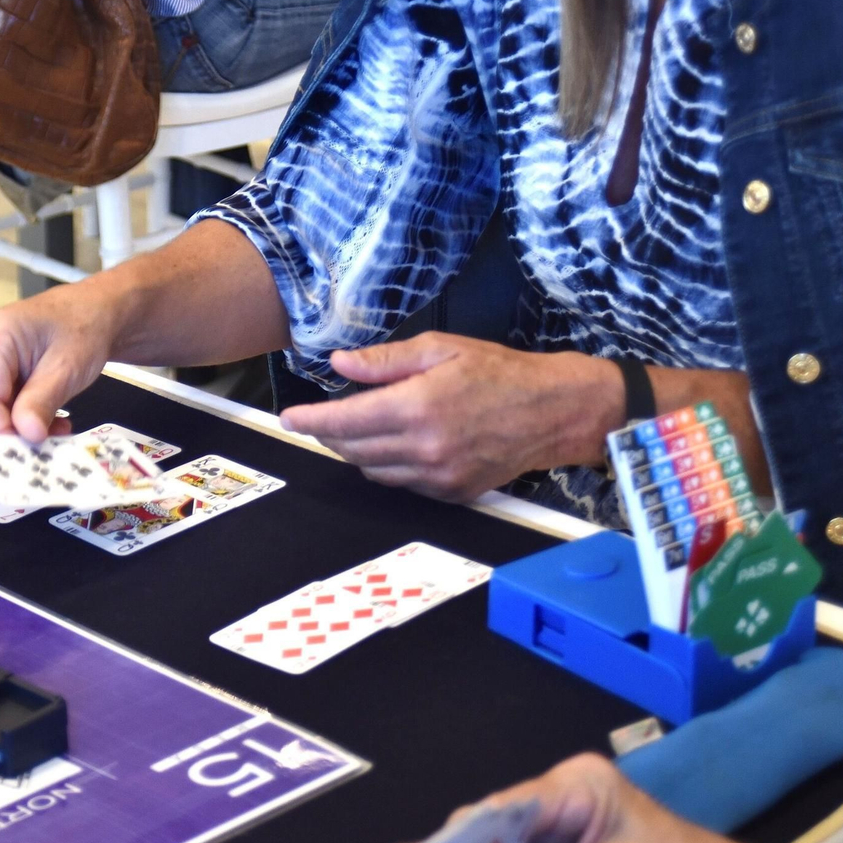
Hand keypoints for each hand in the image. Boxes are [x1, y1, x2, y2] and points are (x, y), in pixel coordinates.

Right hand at [0, 283, 117, 440]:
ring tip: (57, 430)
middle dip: (12, 435)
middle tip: (49, 449)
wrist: (89, 313)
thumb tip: (26, 435)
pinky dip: (21, 423)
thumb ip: (42, 401)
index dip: (1, 432)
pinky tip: (49, 423)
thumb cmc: (81, 328)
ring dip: (20, 431)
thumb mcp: (67, 367)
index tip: (28, 456)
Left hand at [277, 334, 622, 501]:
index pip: (344, 421)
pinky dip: (385, 466)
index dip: (310, 420)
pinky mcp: (451, 493)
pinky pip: (400, 483)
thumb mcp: (441, 349)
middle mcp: (423, 448)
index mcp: (417, 407)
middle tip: (320, 417)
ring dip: (355, 451)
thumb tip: (340, 364)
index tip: (289, 417)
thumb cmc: (500, 373)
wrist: (554, 412)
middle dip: (328, 434)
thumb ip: (385, 361)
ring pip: (371, 470)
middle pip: (351, 449)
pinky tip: (393, 444)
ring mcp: (437, 475)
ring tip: (357, 427)